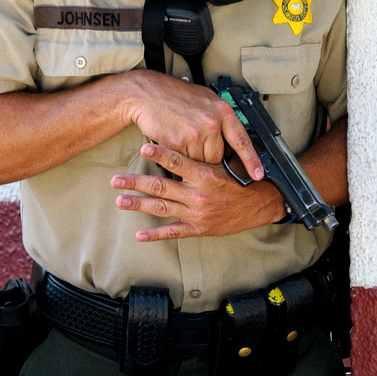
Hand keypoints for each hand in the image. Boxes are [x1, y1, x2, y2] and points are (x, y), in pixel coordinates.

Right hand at [113, 70, 262, 178]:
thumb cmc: (175, 96)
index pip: (242, 140)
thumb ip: (218, 119)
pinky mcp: (177, 143)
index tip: (258, 175)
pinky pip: (184, 162)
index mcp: (222, 110)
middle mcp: (211, 123)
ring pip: (200, 161)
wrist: (147, 93)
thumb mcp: (205, 100)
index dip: (251, 160)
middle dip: (208, 158)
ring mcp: (194, 133)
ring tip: (182, 141)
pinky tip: (173, 142)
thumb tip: (229, 140)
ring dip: (192, 159)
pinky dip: (179, 158)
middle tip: (196, 148)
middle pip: (217, 157)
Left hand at [113, 141, 283, 239]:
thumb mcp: (225, 164)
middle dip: (135, 183)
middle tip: (115, 180)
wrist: (261, 204)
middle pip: (161, 187)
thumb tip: (182, 141)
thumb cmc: (242, 181)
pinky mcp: (198, 228)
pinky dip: (156, 234)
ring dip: (139, 205)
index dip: (160, 154)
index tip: (143, 147)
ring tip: (120, 201)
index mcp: (205, 175)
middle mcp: (198, 195)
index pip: (178, 162)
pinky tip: (139, 234)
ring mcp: (196, 213)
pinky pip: (174, 232)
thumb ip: (202, 157)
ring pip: (162, 208)